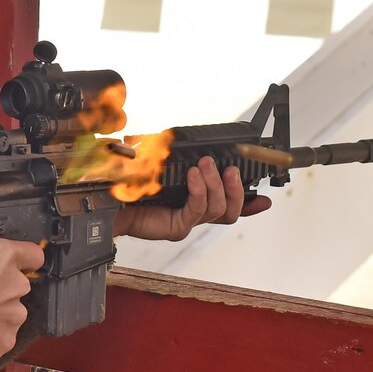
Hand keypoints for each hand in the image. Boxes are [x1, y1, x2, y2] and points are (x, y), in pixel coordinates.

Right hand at [0, 237, 44, 361]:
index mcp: (2, 255)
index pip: (34, 254)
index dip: (24, 258)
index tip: (14, 263)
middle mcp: (16, 283)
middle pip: (19, 283)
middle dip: (2, 287)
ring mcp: (16, 312)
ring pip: (12, 309)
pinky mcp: (9, 337)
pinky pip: (4, 332)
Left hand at [114, 155, 271, 240]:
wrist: (107, 200)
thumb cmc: (130, 181)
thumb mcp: (160, 161)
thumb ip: (180, 157)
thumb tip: (196, 145)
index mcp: (194, 200)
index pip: (228, 204)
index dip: (250, 203)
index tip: (265, 198)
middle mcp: (193, 213)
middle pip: (231, 210)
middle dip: (237, 188)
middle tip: (229, 168)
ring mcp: (186, 221)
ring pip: (218, 208)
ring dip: (216, 183)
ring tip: (206, 165)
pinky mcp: (176, 226)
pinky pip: (197, 209)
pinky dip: (199, 191)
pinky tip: (193, 176)